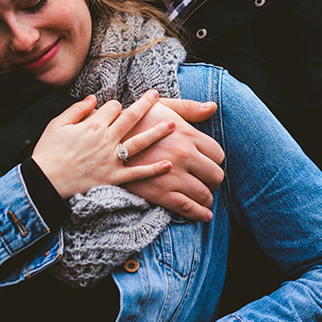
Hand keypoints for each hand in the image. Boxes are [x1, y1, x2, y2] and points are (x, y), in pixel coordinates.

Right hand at [31, 90, 174, 199]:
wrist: (45, 182)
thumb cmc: (48, 152)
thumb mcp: (57, 124)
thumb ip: (77, 109)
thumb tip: (93, 98)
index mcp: (93, 125)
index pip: (112, 107)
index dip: (115, 106)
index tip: (115, 109)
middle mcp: (106, 139)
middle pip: (131, 117)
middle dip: (145, 104)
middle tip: (156, 95)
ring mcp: (112, 159)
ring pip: (140, 142)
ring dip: (158, 132)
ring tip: (173, 124)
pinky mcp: (113, 177)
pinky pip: (137, 173)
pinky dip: (152, 169)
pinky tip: (167, 164)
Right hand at [124, 99, 223, 221]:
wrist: (104, 141)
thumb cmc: (135, 121)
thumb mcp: (161, 107)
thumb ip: (188, 107)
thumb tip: (213, 107)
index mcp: (186, 134)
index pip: (217, 153)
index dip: (216, 161)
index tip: (209, 163)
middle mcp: (183, 154)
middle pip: (215, 175)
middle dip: (214, 180)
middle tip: (207, 181)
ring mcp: (172, 175)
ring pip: (203, 193)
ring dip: (207, 198)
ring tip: (205, 198)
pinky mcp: (159, 192)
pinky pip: (187, 207)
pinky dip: (200, 213)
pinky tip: (204, 214)